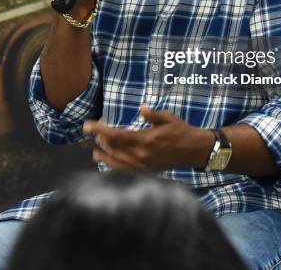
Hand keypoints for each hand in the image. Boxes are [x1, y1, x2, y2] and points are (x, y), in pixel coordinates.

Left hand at [83, 105, 214, 170]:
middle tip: (94, 130)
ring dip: (104, 155)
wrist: (193, 150)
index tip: (87, 126)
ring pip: (116, 163)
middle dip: (100, 140)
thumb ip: (153, 115)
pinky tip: (107, 162)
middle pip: (113, 149)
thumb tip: (142, 109)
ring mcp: (143, 166)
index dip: (100, 131)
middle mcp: (141, 156)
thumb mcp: (169, 118)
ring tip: (95, 150)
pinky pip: (125, 171)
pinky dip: (113, 166)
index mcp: (146, 140)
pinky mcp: (145, 172)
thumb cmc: (180, 131)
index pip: (117, 136)